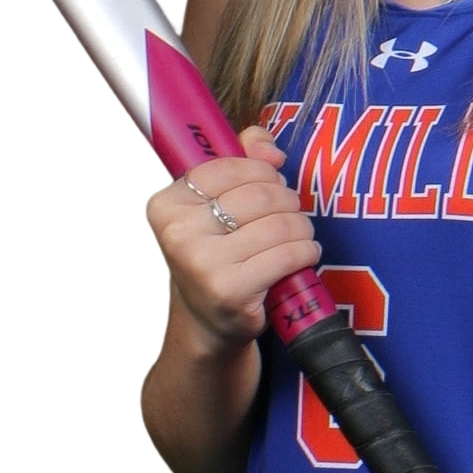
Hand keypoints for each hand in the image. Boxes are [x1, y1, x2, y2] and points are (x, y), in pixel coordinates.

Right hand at [141, 123, 322, 344]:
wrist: (209, 321)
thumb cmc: (217, 254)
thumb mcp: (215, 203)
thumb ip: (240, 159)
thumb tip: (270, 151)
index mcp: (166, 205)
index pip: (229, 166)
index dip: (261, 171)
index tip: (271, 183)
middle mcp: (178, 234)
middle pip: (260, 195)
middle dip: (287, 200)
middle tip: (289, 213)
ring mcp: (203, 265)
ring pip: (280, 224)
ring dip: (301, 227)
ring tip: (298, 235)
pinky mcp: (232, 292)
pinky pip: (288, 255)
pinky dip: (306, 251)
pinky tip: (303, 255)